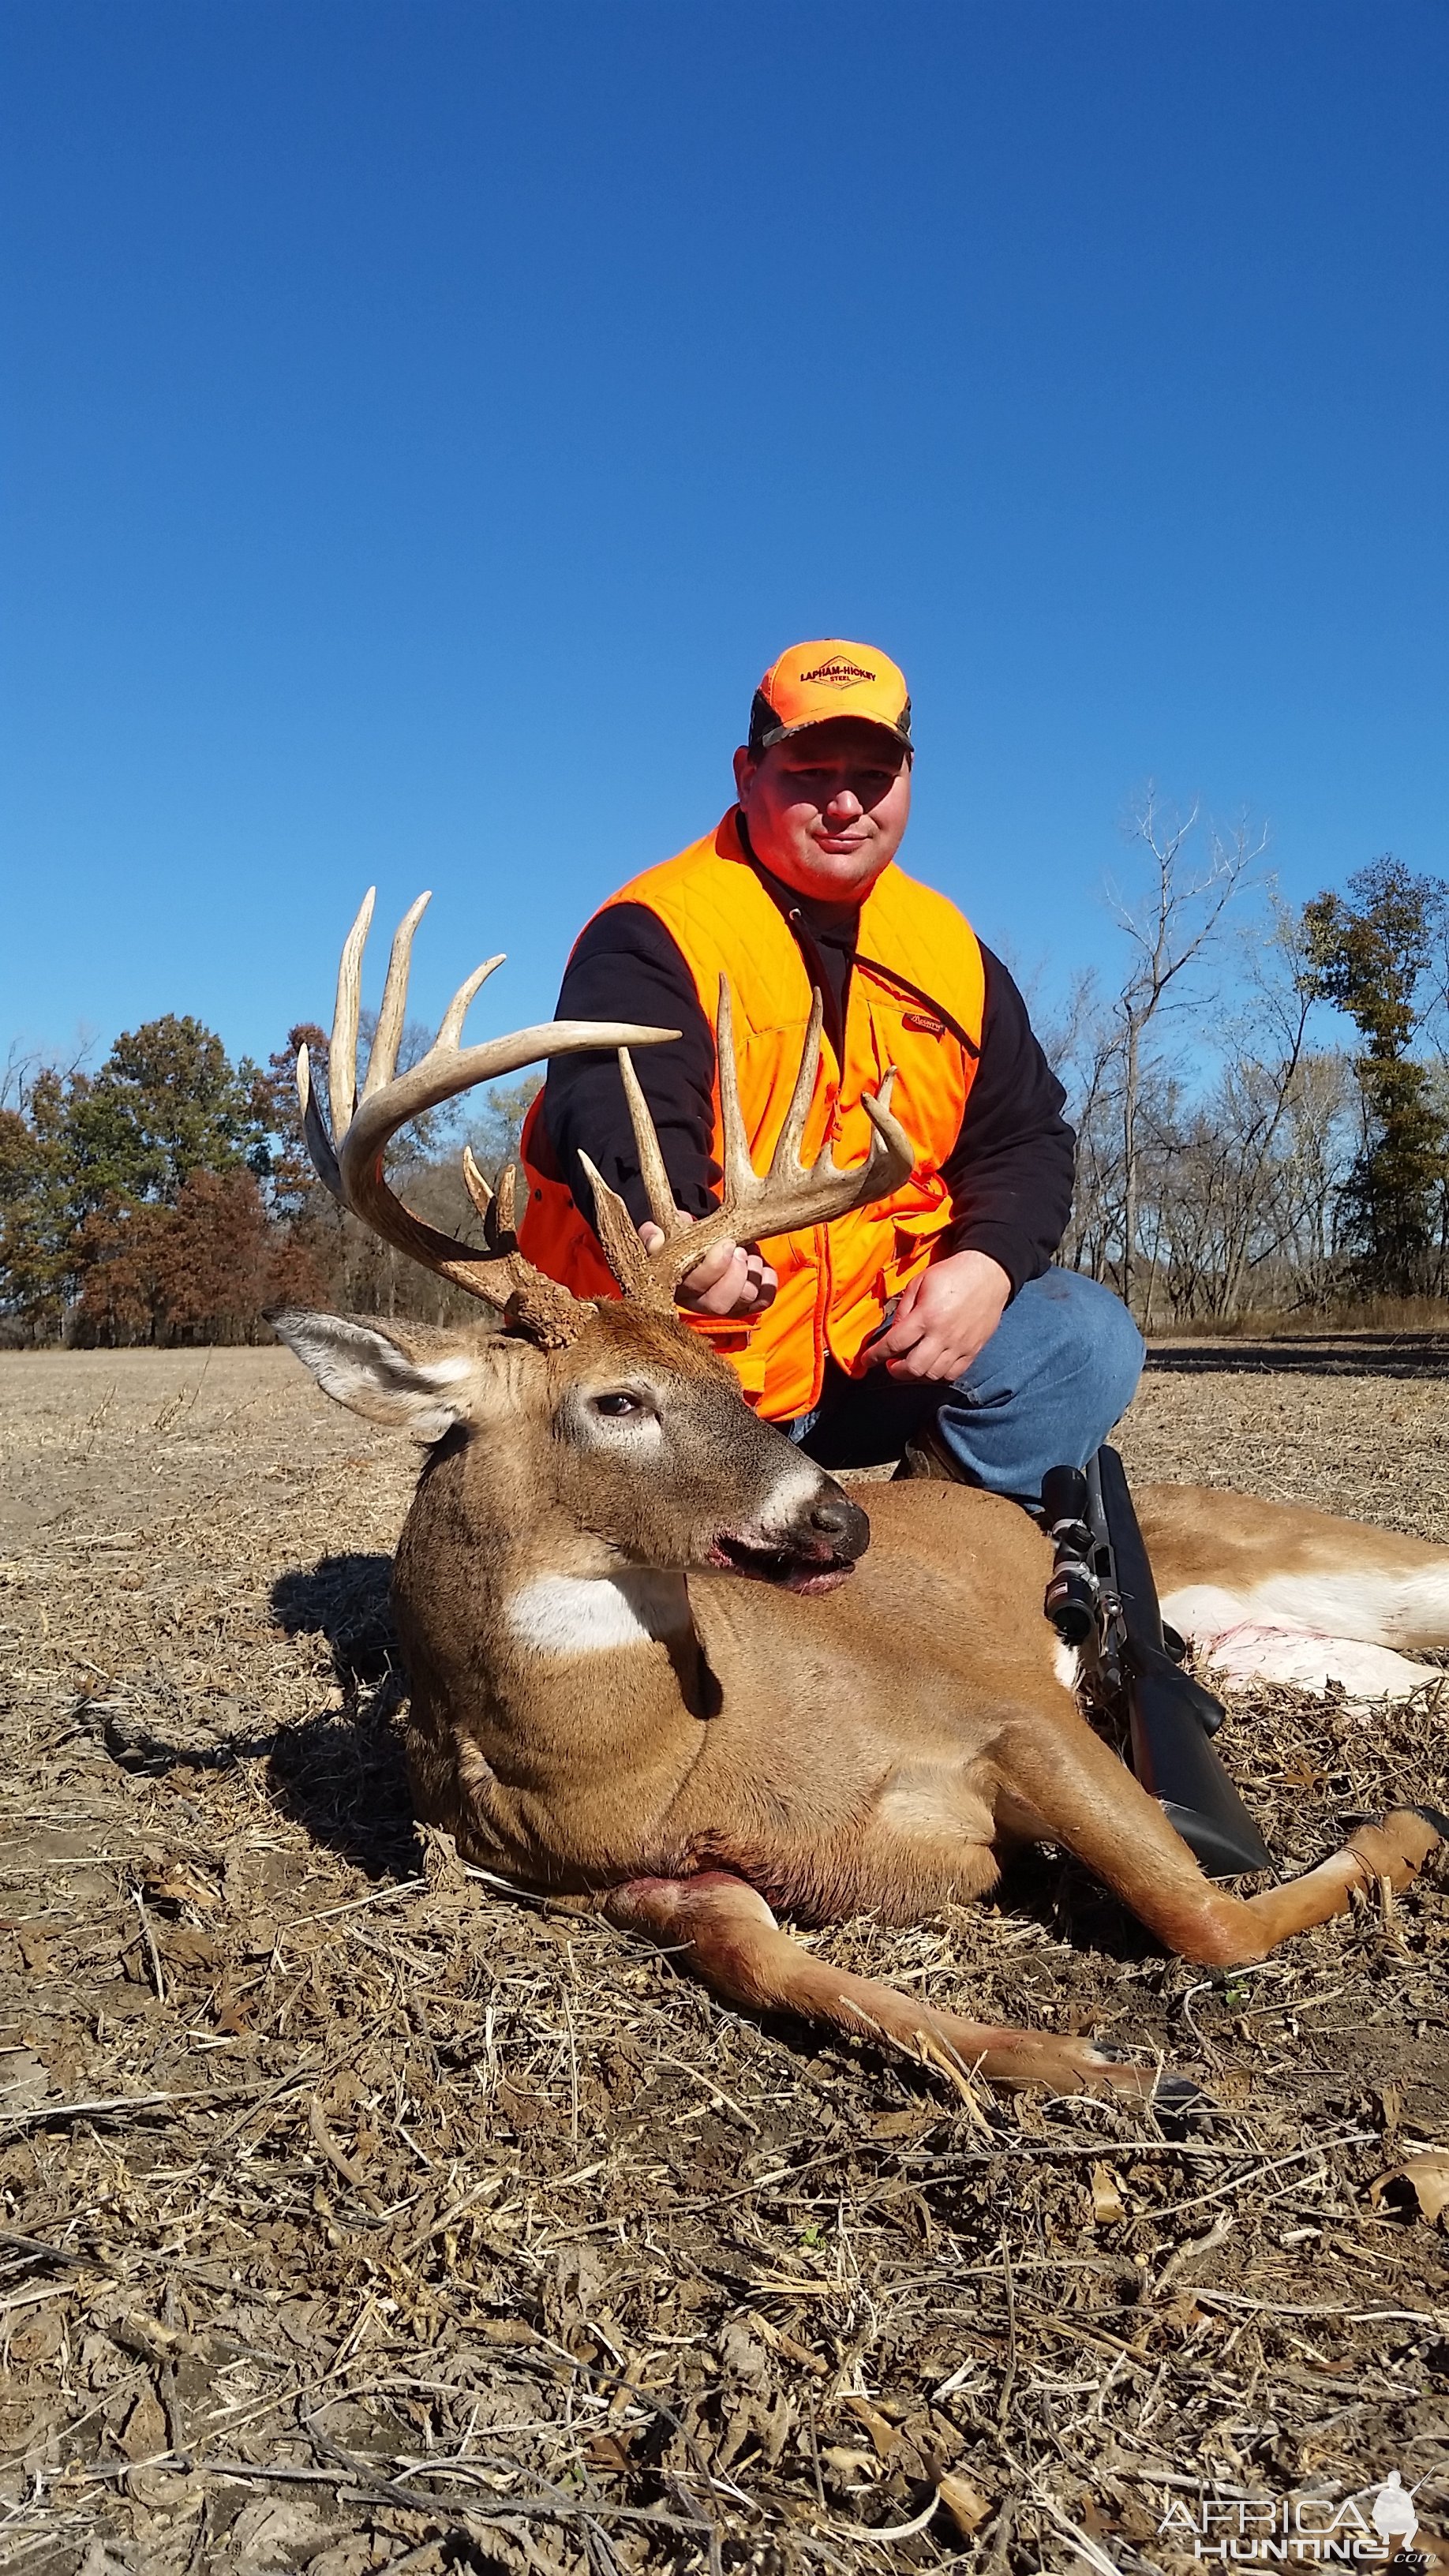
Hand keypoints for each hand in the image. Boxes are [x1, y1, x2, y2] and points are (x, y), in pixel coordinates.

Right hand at [637, 1215, 777, 1318]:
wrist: (702, 1244)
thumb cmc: (683, 1241)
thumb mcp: (668, 1236)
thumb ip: (655, 1237)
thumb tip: (653, 1234)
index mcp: (677, 1285)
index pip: (693, 1286)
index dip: (713, 1268)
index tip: (727, 1243)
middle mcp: (698, 1302)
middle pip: (718, 1304)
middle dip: (735, 1276)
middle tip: (740, 1250)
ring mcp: (723, 1305)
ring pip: (741, 1303)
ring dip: (752, 1276)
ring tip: (750, 1255)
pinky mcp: (743, 1305)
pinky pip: (761, 1303)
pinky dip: (768, 1285)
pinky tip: (766, 1268)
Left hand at [864, 1249, 1010, 1381]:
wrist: (989, 1274)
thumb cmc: (951, 1274)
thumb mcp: (919, 1283)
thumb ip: (903, 1310)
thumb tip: (893, 1334)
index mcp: (927, 1316)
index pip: (895, 1344)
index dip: (876, 1355)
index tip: (867, 1360)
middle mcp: (943, 1335)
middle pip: (914, 1368)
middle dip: (896, 1370)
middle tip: (891, 1363)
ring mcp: (961, 1345)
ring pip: (933, 1375)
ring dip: (916, 1373)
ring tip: (910, 1363)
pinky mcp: (974, 1350)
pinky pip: (953, 1374)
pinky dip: (938, 1374)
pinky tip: (931, 1364)